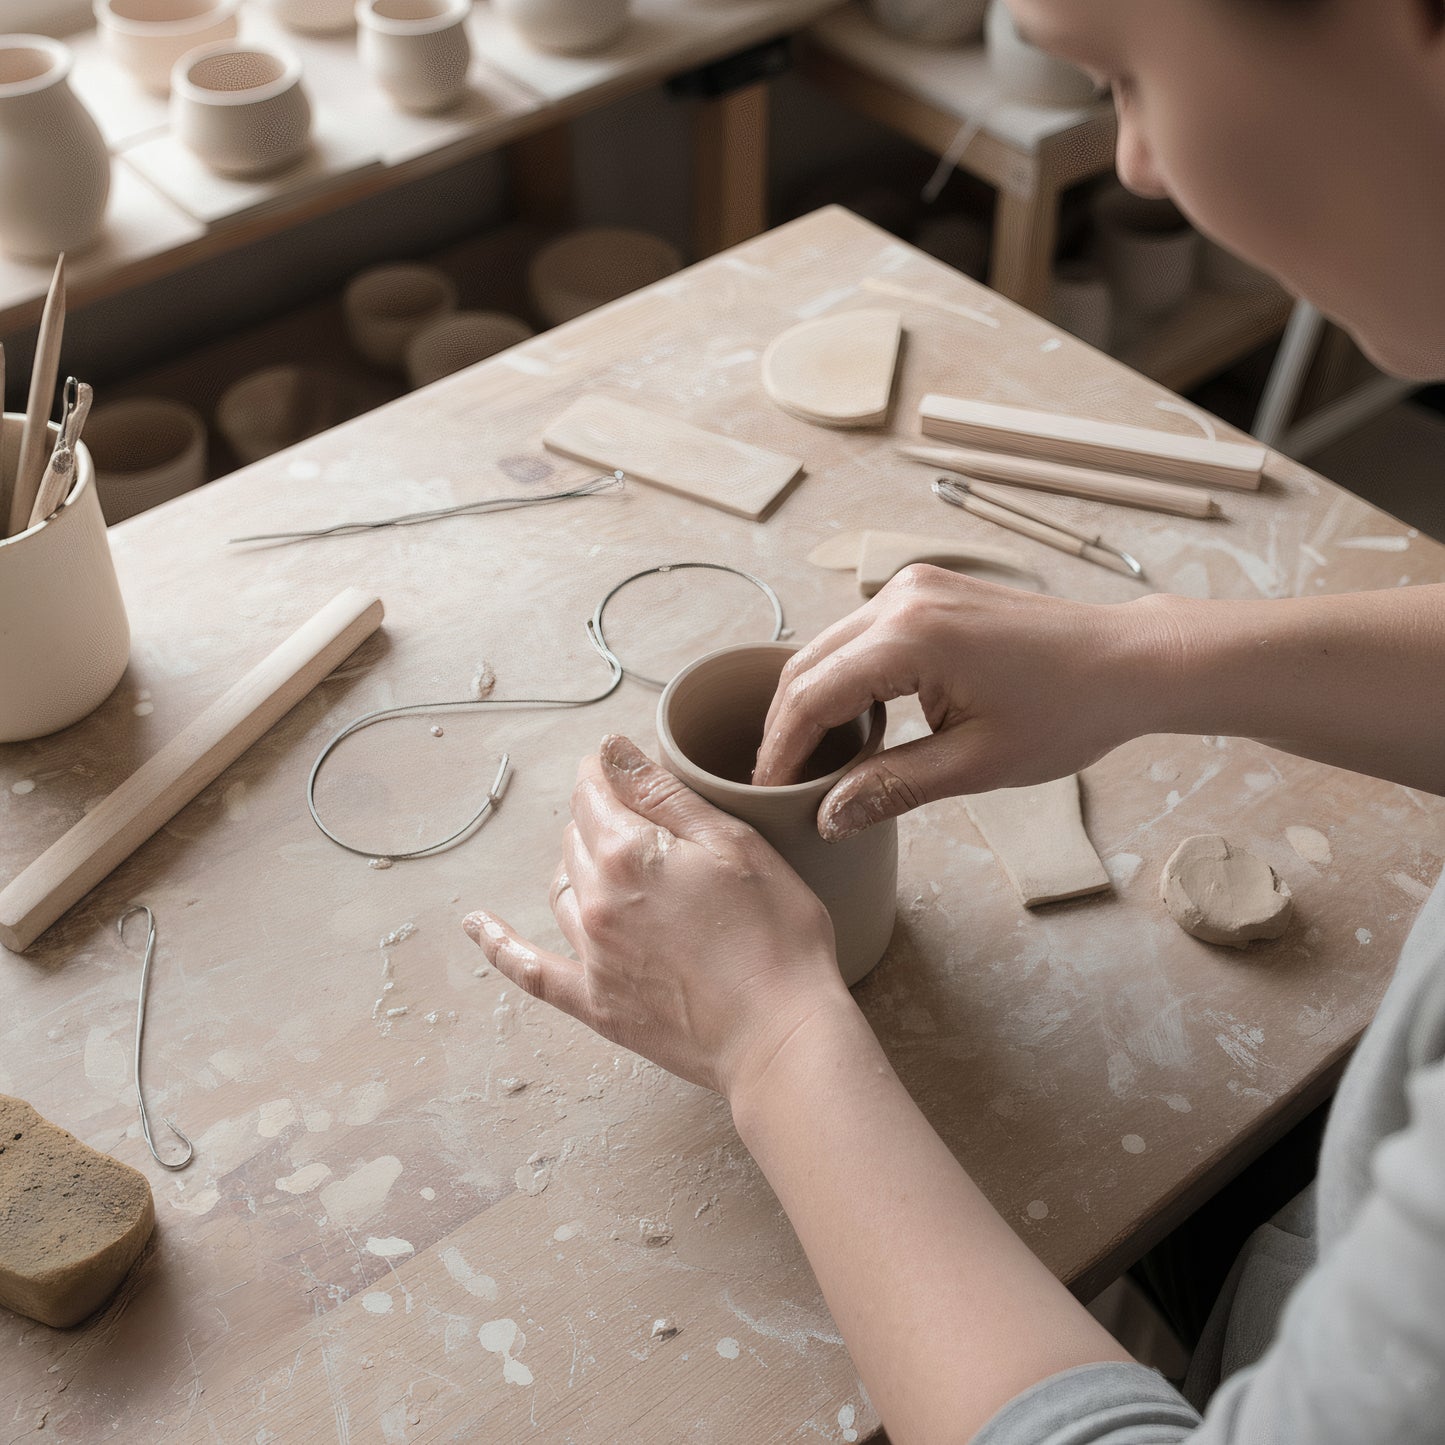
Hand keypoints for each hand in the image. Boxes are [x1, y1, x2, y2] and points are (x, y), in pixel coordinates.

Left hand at [462, 734, 856, 1099]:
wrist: (781, 1038)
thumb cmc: (776, 937)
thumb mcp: (735, 844)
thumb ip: (664, 794)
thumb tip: (611, 751)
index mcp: (628, 853)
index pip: (596, 789)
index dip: (610, 770)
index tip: (623, 764)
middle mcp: (595, 900)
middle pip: (578, 836)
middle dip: (604, 817)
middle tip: (646, 819)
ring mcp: (590, 955)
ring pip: (562, 887)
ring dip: (579, 864)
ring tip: (611, 860)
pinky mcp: (595, 1003)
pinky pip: (530, 969)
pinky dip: (499, 945)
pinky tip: (475, 925)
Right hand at [753, 566, 1167, 837]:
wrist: (1127, 662)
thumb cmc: (1068, 712)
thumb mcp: (976, 765)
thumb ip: (891, 787)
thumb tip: (827, 818)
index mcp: (910, 636)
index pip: (811, 696)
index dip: (781, 751)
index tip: (765, 795)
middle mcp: (901, 597)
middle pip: (806, 665)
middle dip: (784, 727)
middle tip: (777, 785)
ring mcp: (914, 586)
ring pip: (827, 646)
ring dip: (809, 700)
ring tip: (805, 761)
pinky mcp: (927, 590)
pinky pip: (859, 634)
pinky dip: (841, 676)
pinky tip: (845, 721)